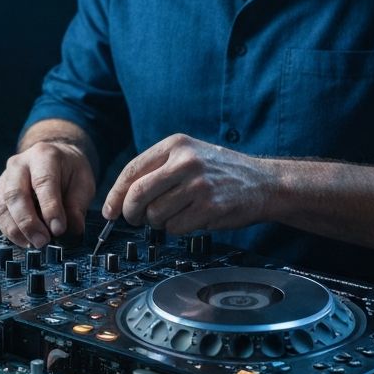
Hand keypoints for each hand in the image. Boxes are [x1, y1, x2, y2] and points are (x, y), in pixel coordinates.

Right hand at [0, 141, 95, 247]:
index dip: (50, 208)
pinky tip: (24, 241)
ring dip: (17, 230)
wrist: (55, 158)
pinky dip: (10, 230)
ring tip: (33, 244)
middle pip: (16, 194)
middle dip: (28, 222)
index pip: (43, 182)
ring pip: (3, 206)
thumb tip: (72, 229)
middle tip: (42, 241)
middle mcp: (19, 164)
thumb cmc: (70, 172)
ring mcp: (5, 177)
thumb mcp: (83, 183)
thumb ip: (77, 206)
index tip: (59, 229)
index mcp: (43, 155)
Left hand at [102, 134, 270, 233]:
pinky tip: (192, 217)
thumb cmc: (221, 171)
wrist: (263, 182)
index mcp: (176, 145)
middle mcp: (186, 162)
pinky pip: (175, 228)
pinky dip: (178, 229)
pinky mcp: (209, 208)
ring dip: (158, 222)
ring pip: (155, 215)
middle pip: (137, 194)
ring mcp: (198, 185)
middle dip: (130, 213)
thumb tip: (121, 197)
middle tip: (135, 219)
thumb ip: (157, 170)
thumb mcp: (189, 155)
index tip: (110, 210)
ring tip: (175, 213)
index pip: (132, 170)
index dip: (116, 194)